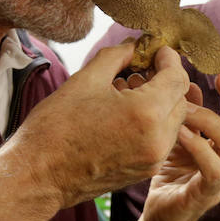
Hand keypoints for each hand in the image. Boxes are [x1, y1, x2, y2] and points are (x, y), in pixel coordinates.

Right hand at [10, 41, 192, 208]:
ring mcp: (153, 160)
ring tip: (128, 90)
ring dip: (161, 101)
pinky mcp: (145, 171)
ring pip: (174, 120)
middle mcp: (157, 140)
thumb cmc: (56, 127)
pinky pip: (162, 139)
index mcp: (146, 113)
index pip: (178, 78)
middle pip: (181, 99)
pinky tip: (126, 112)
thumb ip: (116, 56)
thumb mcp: (86, 79)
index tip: (155, 50)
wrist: (38, 175)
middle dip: (165, 80)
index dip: (169, 59)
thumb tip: (134, 45)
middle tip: (141, 67)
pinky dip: (154, 121)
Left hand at [138, 59, 219, 220]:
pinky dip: (198, 148)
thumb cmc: (173, 173)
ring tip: (185, 106)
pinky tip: (179, 132)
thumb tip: (189, 81)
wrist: (160, 215)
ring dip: (211, 120)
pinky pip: (214, 169)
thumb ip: (189, 111)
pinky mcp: (209, 196)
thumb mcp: (180, 134)